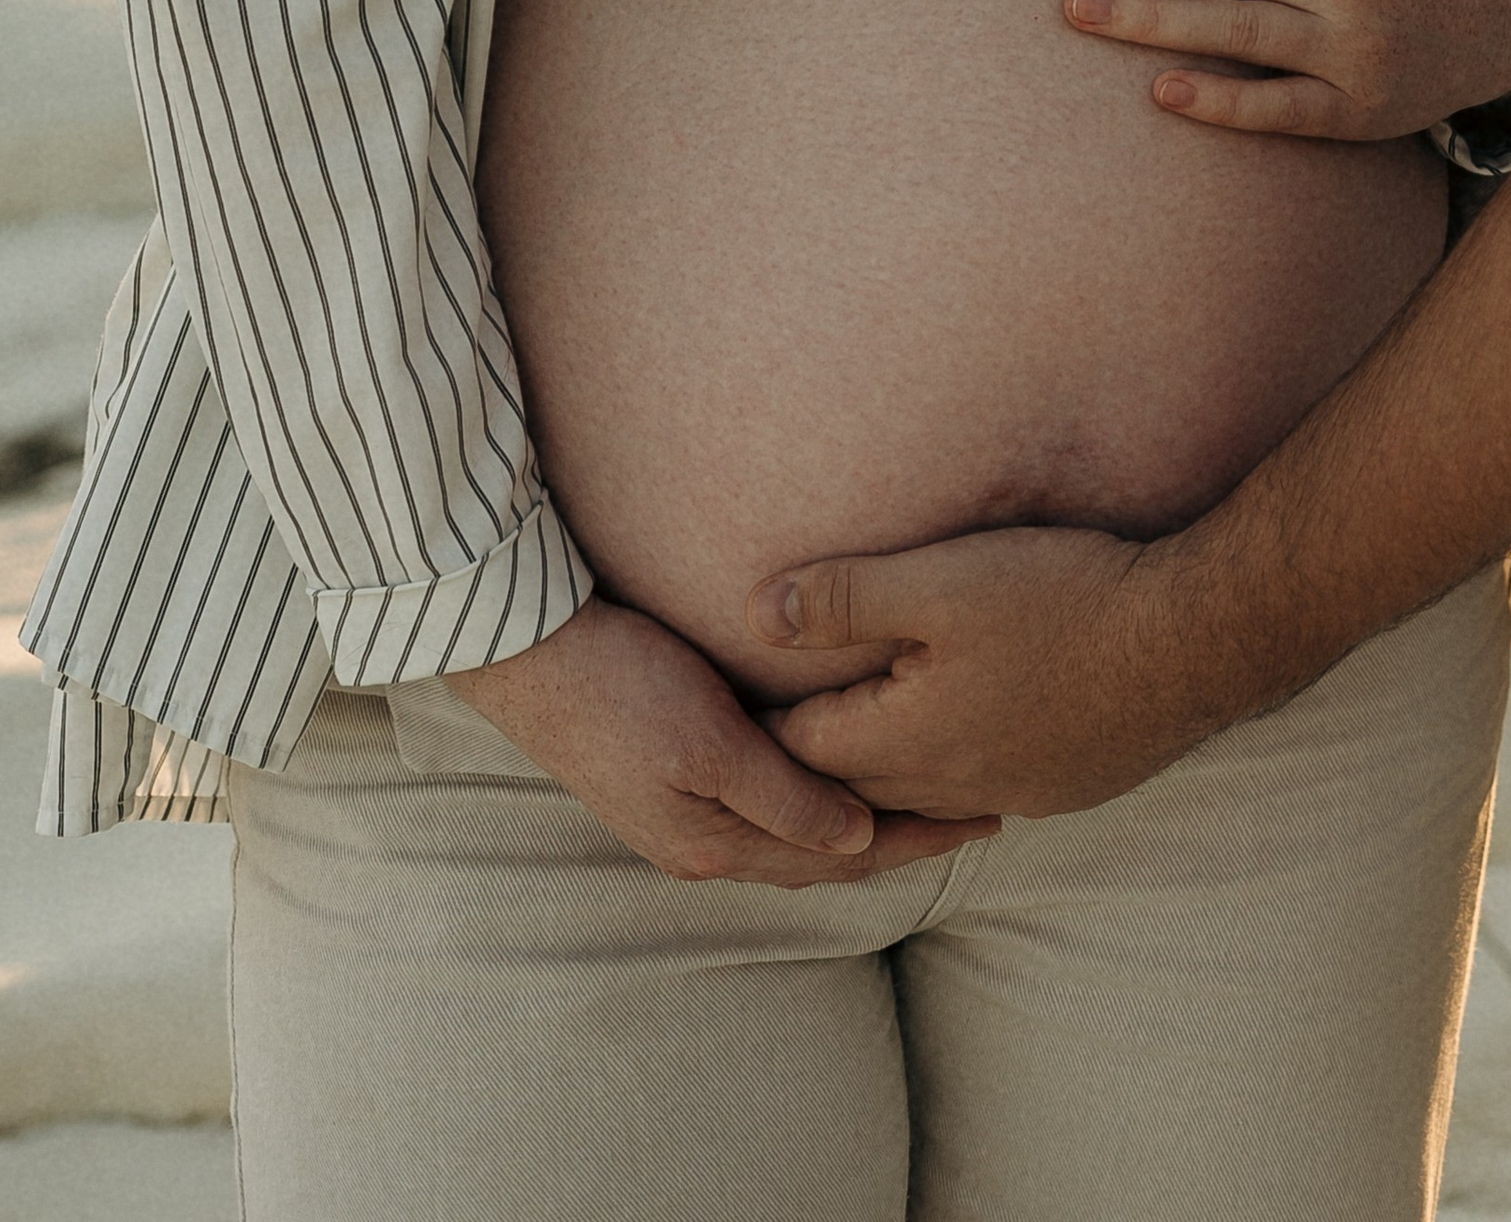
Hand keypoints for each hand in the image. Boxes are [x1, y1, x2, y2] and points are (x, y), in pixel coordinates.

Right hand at [444, 594, 998, 883]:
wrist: (526, 653)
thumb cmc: (618, 686)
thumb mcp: (708, 744)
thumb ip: (783, 795)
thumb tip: (858, 838)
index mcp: (716, 844)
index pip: (842, 857)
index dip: (916, 838)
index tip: (984, 817)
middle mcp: (704, 842)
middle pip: (825, 852)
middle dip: (900, 836)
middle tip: (976, 812)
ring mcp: (683, 813)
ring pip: (798, 830)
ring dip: (859, 820)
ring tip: (924, 800)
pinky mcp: (670, 774)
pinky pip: (768, 803)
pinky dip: (817, 797)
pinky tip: (838, 775)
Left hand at [742, 525, 1232, 823]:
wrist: (1190, 643)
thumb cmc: (1062, 597)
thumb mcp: (941, 578)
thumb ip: (844, 598)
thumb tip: (752, 614)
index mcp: (907, 738)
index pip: (800, 747)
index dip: (755, 723)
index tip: (720, 706)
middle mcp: (950, 783)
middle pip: (851, 787)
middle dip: (806, 764)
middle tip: (765, 739)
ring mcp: (1011, 791)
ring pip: (916, 799)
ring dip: (878, 777)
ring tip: (851, 747)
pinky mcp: (1062, 787)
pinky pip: (978, 794)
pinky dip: (947, 777)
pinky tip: (958, 744)